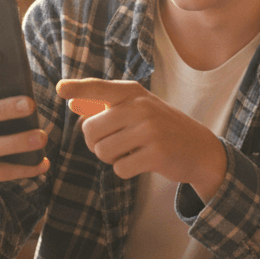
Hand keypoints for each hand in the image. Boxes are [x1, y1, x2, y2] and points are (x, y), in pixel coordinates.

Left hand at [55, 78, 226, 200]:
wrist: (199, 148)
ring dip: (110, 158)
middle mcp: (141, 107)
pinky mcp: (155, 153)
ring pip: (102, 151)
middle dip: (95, 143)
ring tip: (130, 152)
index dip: (77, 88)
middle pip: (90, 130)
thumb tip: (72, 104)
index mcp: (134, 93)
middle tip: (115, 143)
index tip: (60, 89)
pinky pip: (119, 168)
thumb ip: (105, 106)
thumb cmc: (162, 127)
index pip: (99, 88)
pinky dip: (125, 170)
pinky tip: (142, 162)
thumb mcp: (138, 110)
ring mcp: (149, 130)